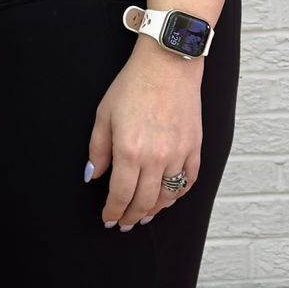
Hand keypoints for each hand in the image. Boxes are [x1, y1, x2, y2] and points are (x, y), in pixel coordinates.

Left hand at [85, 43, 202, 230]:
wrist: (168, 63)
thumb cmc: (134, 85)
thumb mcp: (104, 115)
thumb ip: (98, 150)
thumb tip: (94, 176)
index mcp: (130, 151)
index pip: (120, 195)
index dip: (113, 212)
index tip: (108, 218)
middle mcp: (156, 157)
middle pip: (144, 201)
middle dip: (131, 216)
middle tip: (124, 223)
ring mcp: (179, 154)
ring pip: (168, 196)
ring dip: (154, 210)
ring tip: (144, 214)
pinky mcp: (194, 147)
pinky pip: (189, 181)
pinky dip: (178, 194)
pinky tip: (169, 197)